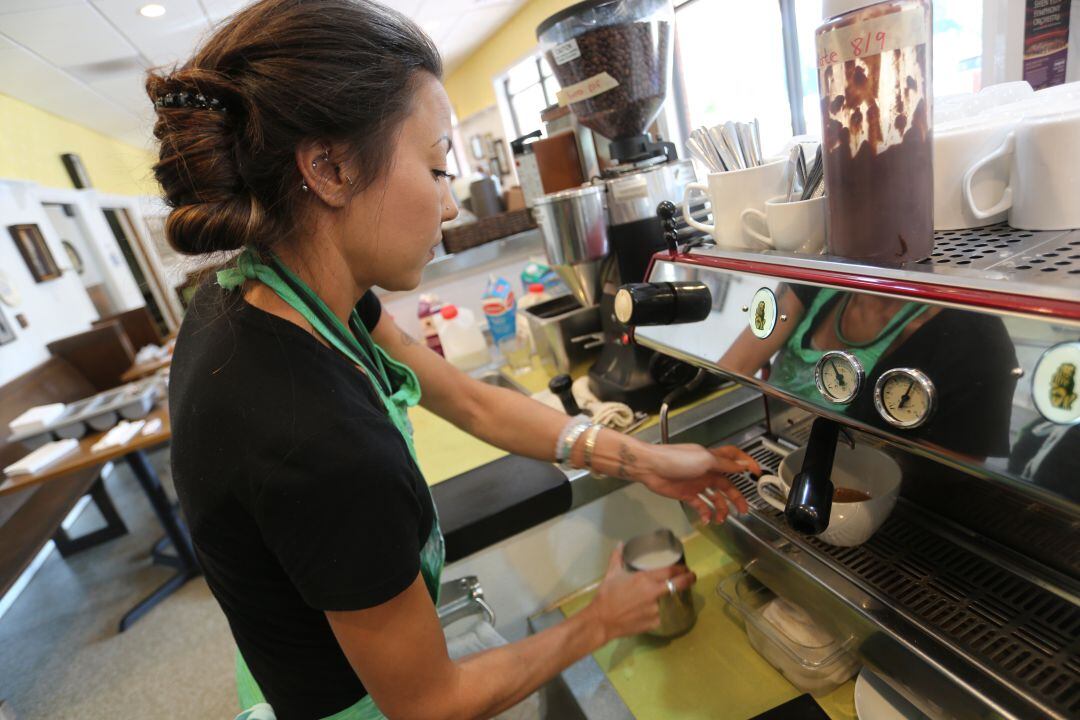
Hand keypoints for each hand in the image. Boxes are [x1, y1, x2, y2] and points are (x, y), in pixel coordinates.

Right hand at [584, 544, 695, 643]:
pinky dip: (655, 613)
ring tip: (654, 600)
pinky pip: (659, 616)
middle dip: (688, 580)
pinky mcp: (654, 622)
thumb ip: (618, 558)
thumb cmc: (607, 595)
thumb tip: (620, 544)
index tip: (685, 568)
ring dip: (664, 599)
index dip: (680, 569)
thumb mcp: (612, 574)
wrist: (602, 620)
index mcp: (645, 579)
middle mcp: (653, 593)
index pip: (670, 572)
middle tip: (692, 577)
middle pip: (678, 585)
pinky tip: (645, 613)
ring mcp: (656, 609)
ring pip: (666, 602)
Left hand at [636, 443, 759, 523]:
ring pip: (715, 498)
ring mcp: (697, 483)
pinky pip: (701, 505)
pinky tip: (708, 519)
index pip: (734, 459)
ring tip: (723, 518)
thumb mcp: (705, 460)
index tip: (757, 472)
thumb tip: (743, 465)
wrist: (651, 467)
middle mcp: (706, 471)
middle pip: (727, 485)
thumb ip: (725, 465)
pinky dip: (706, 513)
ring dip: (721, 509)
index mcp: (712, 459)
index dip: (746, 464)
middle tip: (744, 510)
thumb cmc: (675, 459)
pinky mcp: (686, 494)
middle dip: (737, 497)